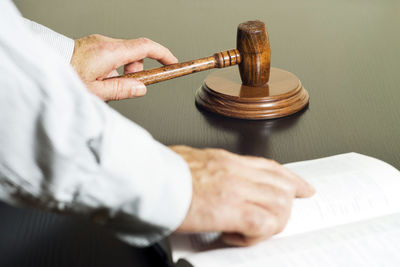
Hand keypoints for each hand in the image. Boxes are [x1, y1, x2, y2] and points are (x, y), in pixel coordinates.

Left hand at [71, 34, 177, 100]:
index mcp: (110, 52)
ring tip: (107, 84)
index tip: (172, 62)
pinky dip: (114, 67)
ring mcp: (99, 42)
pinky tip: (100, 78)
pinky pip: (112, 55)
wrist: (44, 65)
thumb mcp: (96, 91)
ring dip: (123, 70)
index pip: (146, 47)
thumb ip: (122, 89)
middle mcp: (106, 43)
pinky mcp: (93, 45)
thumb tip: (141, 88)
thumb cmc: (66, 77)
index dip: (163, 54)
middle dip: (136, 70)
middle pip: (135, 53)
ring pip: (124, 55)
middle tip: (125, 86)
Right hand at [171, 146, 314, 245]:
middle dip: (285, 208)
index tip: (302, 188)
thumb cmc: (163, 170)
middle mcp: (237, 173)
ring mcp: (236, 190)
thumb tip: (211, 176)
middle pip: (283, 188)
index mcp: (228, 161)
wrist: (148, 177)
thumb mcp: (192, 159)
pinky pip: (261, 225)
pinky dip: (255, 236)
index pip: (272, 167)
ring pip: (279, 206)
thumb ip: (210, 167)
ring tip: (249, 231)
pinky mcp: (229, 210)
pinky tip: (235, 236)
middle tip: (275, 220)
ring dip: (270, 224)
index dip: (292, 180)